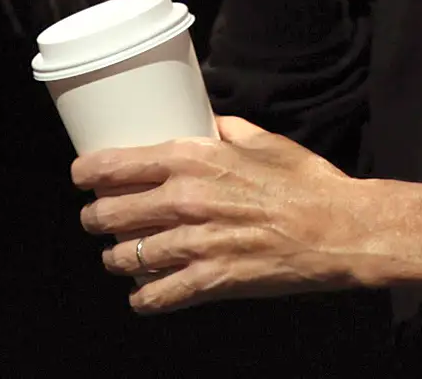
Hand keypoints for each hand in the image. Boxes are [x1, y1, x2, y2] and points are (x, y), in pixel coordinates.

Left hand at [73, 117, 388, 312]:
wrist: (339, 227)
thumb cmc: (305, 181)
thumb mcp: (263, 141)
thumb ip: (227, 130)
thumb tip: (206, 121)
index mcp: (194, 158)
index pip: (115, 165)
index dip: (86, 173)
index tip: (81, 178)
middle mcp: (185, 199)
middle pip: (109, 213)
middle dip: (96, 219)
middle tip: (99, 221)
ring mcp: (196, 242)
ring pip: (126, 257)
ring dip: (116, 260)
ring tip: (119, 259)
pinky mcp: (211, 280)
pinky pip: (158, 297)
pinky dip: (144, 300)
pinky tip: (142, 297)